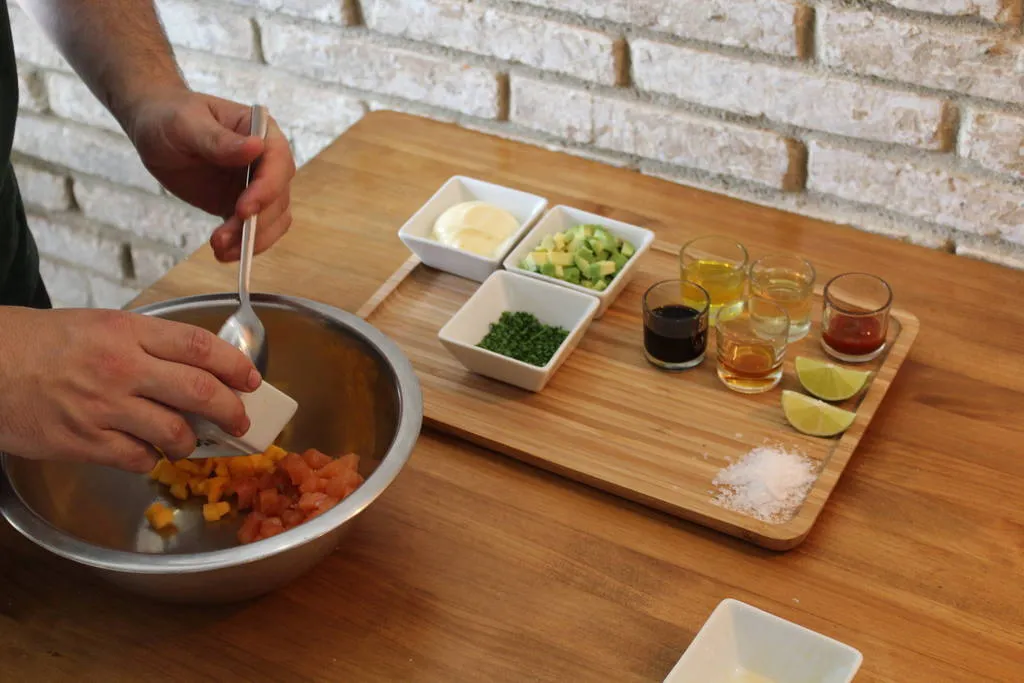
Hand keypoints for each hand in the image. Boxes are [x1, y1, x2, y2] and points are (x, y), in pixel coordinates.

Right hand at [0, 308, 261, 472]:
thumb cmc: (41, 343)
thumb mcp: (100, 325)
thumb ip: (147, 343)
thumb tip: (198, 367)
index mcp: (127, 331)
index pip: (199, 347)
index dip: (234, 365)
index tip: (251, 380)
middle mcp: (121, 367)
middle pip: (198, 391)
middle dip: (230, 410)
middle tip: (240, 421)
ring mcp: (103, 407)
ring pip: (174, 432)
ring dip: (191, 442)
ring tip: (189, 442)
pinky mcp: (84, 442)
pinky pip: (139, 459)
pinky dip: (152, 459)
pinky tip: (147, 452)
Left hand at [126, 88, 296, 261]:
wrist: (156, 128)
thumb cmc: (171, 116)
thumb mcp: (187, 124)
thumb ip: (219, 140)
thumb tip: (255, 147)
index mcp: (262, 133)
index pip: (279, 163)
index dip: (267, 189)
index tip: (244, 209)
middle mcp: (266, 162)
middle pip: (279, 197)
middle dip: (256, 222)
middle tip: (223, 239)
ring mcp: (256, 186)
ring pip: (272, 220)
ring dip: (251, 240)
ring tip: (219, 249)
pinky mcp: (241, 206)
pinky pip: (255, 230)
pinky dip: (243, 246)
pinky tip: (223, 253)